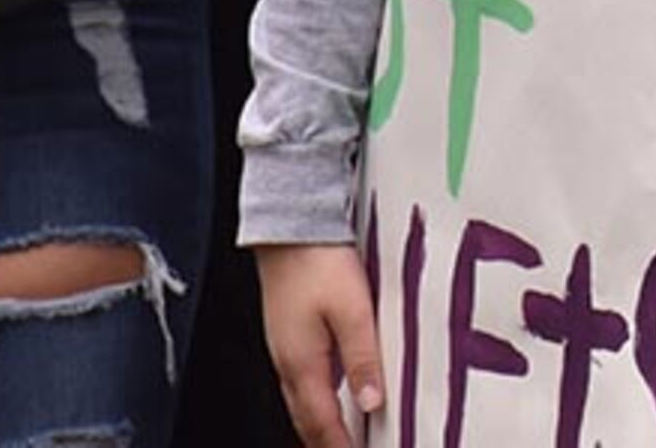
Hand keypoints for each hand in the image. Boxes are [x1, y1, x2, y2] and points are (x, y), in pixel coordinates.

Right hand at [256, 242, 384, 447]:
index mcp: (302, 365)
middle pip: (306, 420)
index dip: (340, 447)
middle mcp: (288, 364)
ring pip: (302, 402)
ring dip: (320, 425)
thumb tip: (371, 403)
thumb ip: (363, 357)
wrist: (289, 228)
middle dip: (326, 443)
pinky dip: (316, 401)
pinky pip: (301, 382)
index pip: (322, 423)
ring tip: (342, 439)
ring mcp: (284, 350)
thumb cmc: (319, 263)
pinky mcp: (288, 334)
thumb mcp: (353, 309)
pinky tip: (332, 397)